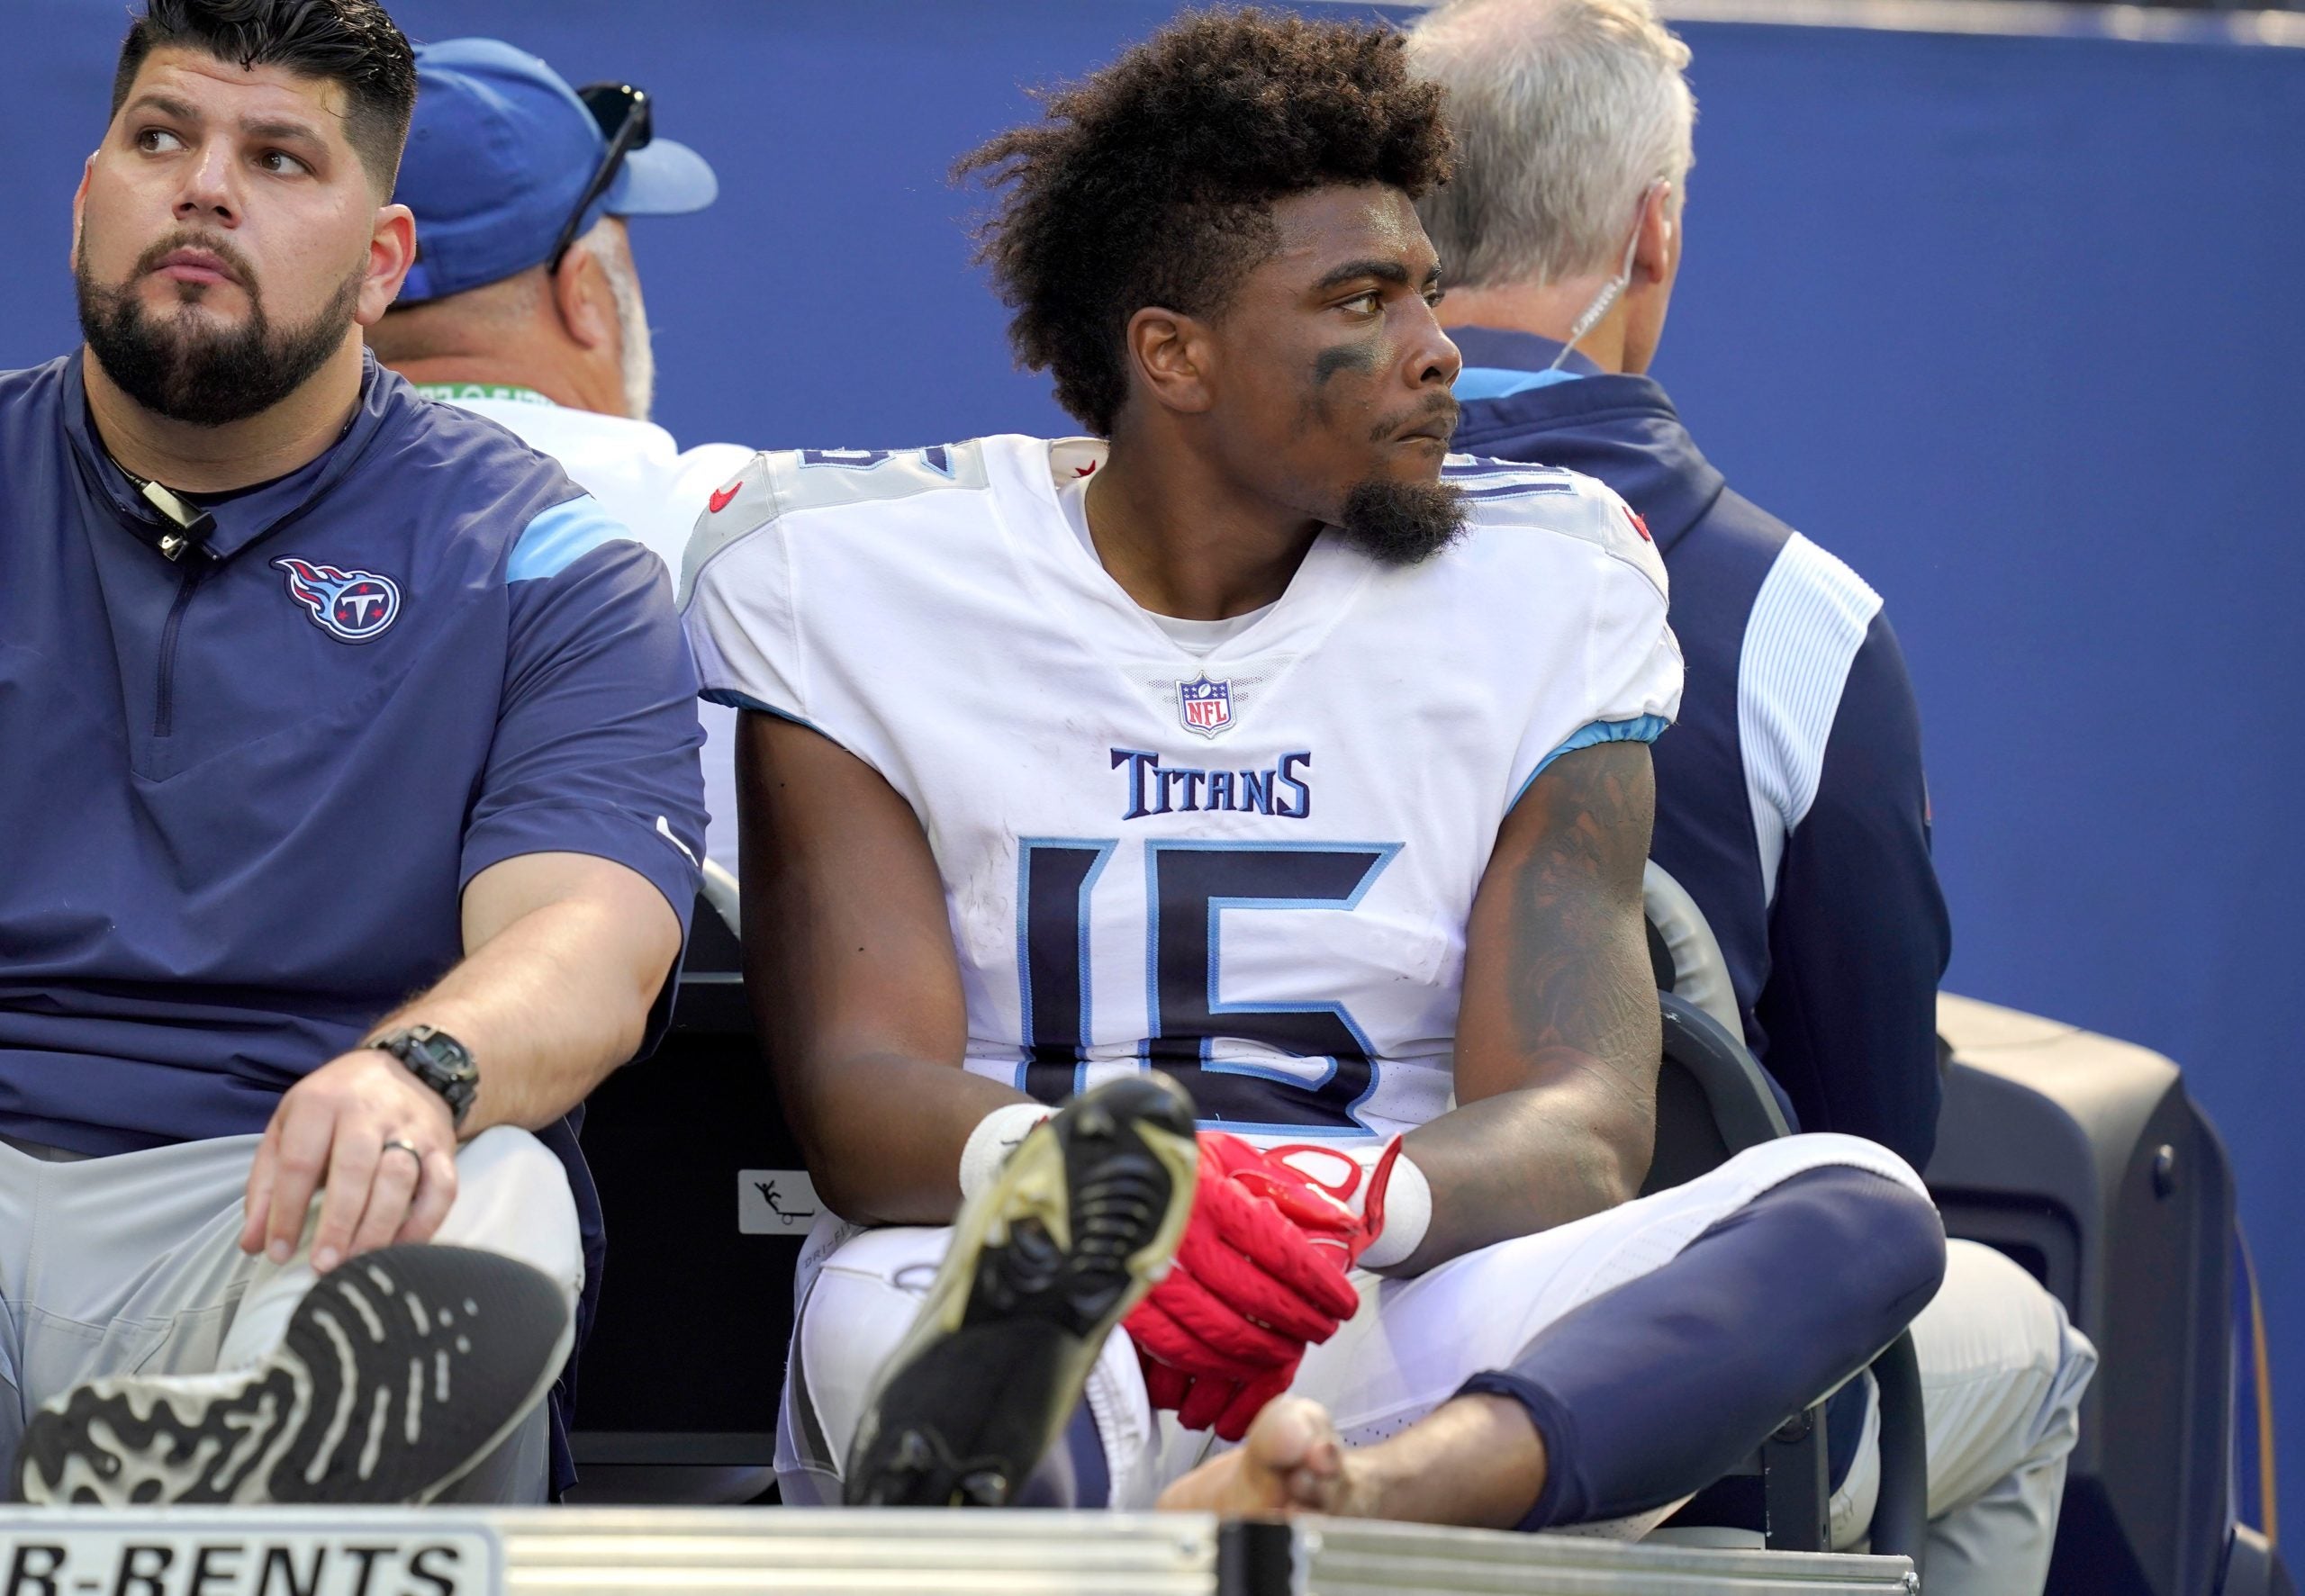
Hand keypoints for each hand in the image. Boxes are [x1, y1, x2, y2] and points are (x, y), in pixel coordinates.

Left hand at [240, 1049, 458, 1273]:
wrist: (406, 1068)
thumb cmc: (336, 1107)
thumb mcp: (288, 1128)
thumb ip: (266, 1184)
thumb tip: (253, 1243)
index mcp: (321, 1103)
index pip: (300, 1161)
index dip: (286, 1212)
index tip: (278, 1253)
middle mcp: (369, 1111)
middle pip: (354, 1169)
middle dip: (338, 1222)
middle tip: (323, 1265)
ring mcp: (412, 1128)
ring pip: (399, 1178)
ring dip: (378, 1226)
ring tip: (357, 1263)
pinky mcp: (443, 1147)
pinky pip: (442, 1188)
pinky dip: (425, 1224)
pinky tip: (400, 1250)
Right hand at [1126, 1133, 1363, 1439]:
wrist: (1107, 1166)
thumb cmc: (1175, 1163)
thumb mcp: (1233, 1155)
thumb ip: (1288, 1188)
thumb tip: (1342, 1223)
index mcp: (1210, 1192)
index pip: (1279, 1249)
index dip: (1319, 1284)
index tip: (1342, 1303)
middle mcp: (1178, 1233)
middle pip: (1253, 1296)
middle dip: (1299, 1322)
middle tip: (1323, 1330)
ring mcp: (1147, 1270)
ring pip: (1217, 1330)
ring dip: (1261, 1351)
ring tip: (1288, 1351)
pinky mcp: (1125, 1299)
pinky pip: (1174, 1347)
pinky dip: (1211, 1364)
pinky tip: (1237, 1364)